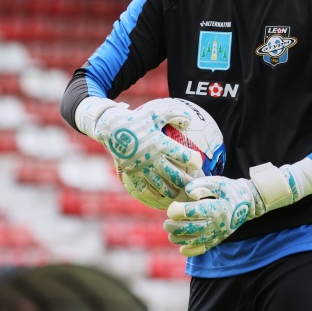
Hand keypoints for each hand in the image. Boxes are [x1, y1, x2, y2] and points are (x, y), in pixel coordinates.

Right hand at [77, 97, 202, 208]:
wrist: (112, 128)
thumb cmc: (136, 119)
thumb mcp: (155, 113)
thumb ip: (174, 114)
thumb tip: (189, 119)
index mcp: (160, 144)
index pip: (183, 155)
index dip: (194, 161)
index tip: (199, 163)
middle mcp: (153, 158)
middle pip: (175, 175)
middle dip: (186, 182)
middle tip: (194, 186)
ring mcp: (142, 168)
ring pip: (161, 186)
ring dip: (172, 191)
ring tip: (179, 194)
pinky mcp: (132, 174)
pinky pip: (144, 189)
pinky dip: (153, 195)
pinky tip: (160, 197)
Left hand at [164, 175, 263, 256]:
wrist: (248, 203)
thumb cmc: (230, 191)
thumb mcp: (219, 182)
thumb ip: (202, 185)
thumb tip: (188, 192)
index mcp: (214, 208)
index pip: (189, 212)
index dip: (176, 210)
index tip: (172, 207)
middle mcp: (215, 224)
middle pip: (188, 229)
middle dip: (172, 226)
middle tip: (166, 222)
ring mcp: (216, 234)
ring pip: (192, 241)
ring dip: (177, 238)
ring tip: (171, 232)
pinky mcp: (216, 240)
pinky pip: (201, 250)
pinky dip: (189, 250)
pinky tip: (182, 246)